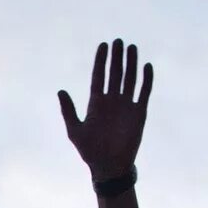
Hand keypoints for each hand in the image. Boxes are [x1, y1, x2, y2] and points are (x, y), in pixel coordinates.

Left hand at [60, 38, 152, 177]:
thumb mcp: (75, 130)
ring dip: (131, 63)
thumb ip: (68, 110)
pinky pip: (143, 93)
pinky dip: (146, 80)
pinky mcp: (139, 113)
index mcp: (96, 103)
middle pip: (115, 74)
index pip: (99, 76)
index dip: (101, 61)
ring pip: (130, 79)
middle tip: (118, 41)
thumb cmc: (90, 151)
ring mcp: (126, 106)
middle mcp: (112, 101)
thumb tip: (60, 90)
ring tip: (131, 47)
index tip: (103, 45)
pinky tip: (146, 66)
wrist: (109, 167)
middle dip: (117, 57)